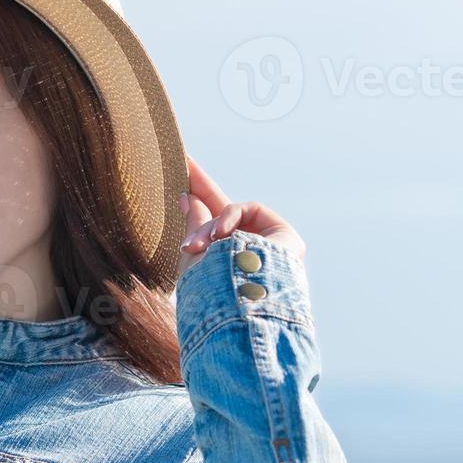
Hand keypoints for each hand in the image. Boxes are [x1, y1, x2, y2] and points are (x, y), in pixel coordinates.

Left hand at [177, 154, 304, 278]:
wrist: (234, 303)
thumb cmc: (208, 289)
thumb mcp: (192, 253)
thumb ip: (195, 223)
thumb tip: (188, 196)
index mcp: (220, 263)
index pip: (206, 225)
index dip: (194, 200)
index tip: (178, 177)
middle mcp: (245, 253)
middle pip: (221, 211)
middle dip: (201, 186)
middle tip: (183, 159)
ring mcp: (265, 244)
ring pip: (230, 214)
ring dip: (210, 225)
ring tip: (200, 244)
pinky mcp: (284, 236)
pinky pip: (250, 209)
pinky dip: (231, 218)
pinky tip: (222, 236)